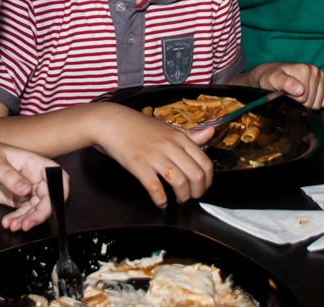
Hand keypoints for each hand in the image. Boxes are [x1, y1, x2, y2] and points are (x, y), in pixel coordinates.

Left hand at [0, 139, 63, 231]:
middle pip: (48, 198)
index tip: (52, 206)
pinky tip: (8, 223)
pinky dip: (18, 220)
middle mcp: (34, 178)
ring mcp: (26, 190)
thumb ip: (10, 177)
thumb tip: (26, 190)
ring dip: (27, 220)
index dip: (60, 192)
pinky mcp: (17, 200)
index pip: (57, 177)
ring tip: (14, 225)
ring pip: (36, 209)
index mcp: (35, 163)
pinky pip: (23, 213)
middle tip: (27, 224)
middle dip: (40, 213)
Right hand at [91, 103, 213, 207]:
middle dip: (197, 192)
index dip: (208, 180)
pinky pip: (155, 188)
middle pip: (196, 175)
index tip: (203, 186)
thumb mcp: (168, 127)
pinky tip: (161, 202)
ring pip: (180, 183)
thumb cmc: (139, 126)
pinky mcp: (139, 165)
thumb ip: (190, 134)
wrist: (113, 122)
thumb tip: (211, 133)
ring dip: (182, 197)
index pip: (205, 162)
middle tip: (192, 196)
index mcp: (180, 138)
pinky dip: (160, 199)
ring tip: (179, 199)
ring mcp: (155, 156)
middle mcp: (170, 146)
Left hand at [239, 63, 323, 108]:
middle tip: (289, 93)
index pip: (303, 98)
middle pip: (311, 101)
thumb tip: (300, 90)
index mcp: (306, 69)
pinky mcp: (323, 83)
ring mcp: (321, 77)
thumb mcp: (274, 79)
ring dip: (305, 103)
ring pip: (317, 104)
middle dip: (299, 101)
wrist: (271, 74)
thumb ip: (286, 83)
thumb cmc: (271, 77)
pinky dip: (313, 103)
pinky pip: (323, 102)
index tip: (285, 92)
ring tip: (295, 94)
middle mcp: (316, 71)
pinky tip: (305, 96)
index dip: (292, 99)